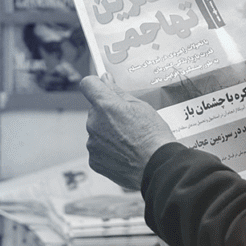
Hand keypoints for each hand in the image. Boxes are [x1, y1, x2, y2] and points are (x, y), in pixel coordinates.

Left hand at [80, 75, 176, 190]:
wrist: (157, 165)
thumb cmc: (153, 136)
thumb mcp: (141, 106)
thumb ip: (118, 92)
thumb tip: (106, 80)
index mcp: (105, 105)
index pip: (88, 84)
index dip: (96, 84)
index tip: (102, 87)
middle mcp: (94, 123)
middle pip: (95, 110)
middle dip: (107, 113)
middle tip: (128, 122)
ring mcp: (92, 143)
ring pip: (97, 131)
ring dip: (108, 132)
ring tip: (129, 141)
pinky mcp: (94, 160)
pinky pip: (98, 149)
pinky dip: (108, 150)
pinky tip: (124, 152)